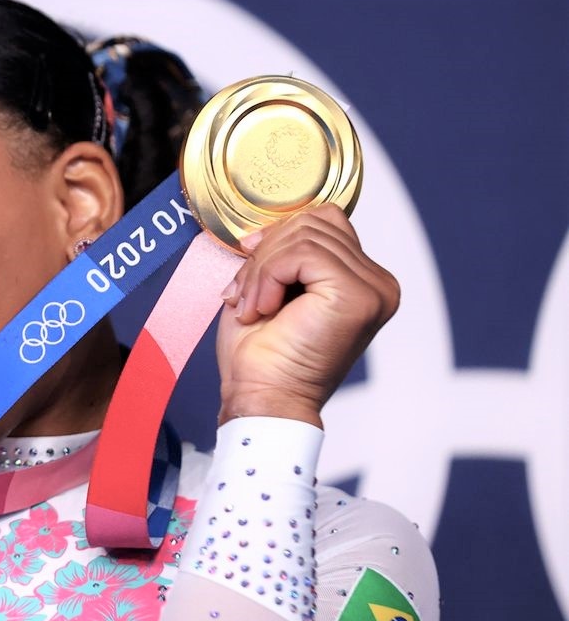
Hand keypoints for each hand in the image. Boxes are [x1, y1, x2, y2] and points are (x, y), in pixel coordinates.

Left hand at [216, 204, 399, 426]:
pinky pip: (303, 254)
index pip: (324, 222)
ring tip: (253, 306)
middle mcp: (377, 283)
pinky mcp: (356, 295)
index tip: (249, 271)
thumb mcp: (269, 287)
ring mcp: (372, 289)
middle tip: (244, 295)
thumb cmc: (261, 355)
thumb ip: (282, 252)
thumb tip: (267, 226)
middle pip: (315, 223)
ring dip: (263, 269)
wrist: (262, 398)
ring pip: (306, 236)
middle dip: (266, 254)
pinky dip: (269, 276)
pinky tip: (263, 308)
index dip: (277, 238)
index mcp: (362, 280)